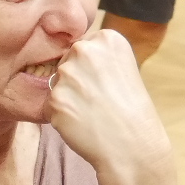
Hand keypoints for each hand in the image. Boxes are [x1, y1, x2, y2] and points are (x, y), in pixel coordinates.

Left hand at [47, 30, 178, 184]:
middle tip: (97, 100)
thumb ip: (98, 58)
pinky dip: (61, 117)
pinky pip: (50, 105)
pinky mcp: (55, 99)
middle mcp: (85, 50)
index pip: (83, 47)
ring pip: (56, 84)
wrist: (133, 145)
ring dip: (67, 99)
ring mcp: (67, 75)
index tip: (105, 84)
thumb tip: (70, 59)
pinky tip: (81, 124)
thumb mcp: (124, 68)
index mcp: (107, 39)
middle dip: (75, 81)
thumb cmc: (133, 111)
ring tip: (91, 113)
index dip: (91, 70)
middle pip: (66, 62)